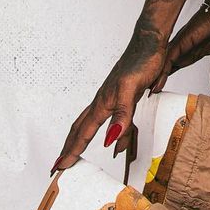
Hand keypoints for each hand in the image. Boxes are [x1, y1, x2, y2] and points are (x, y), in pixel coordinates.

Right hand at [50, 26, 168, 174]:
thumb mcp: (132, 89)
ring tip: (76, 154)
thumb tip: (109, 141)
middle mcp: (104, 101)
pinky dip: (110, 132)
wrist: (150, 41)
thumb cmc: (142, 61)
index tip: (60, 167)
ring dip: (82, 139)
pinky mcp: (123, 94)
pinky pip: (110, 118)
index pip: (83, 132)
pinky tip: (117, 138)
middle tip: (59, 164)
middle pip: (80, 128)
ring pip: (92, 123)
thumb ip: (121, 114)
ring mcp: (112, 97)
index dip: (72, 151)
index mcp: (103, 102)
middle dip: (69, 147)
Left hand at [149, 1, 209, 99]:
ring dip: (155, 79)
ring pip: (164, 65)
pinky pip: (168, 60)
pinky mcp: (182, 42)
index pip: (174, 68)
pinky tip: (155, 84)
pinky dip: (162, 72)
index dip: (164, 78)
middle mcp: (183, 49)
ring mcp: (181, 46)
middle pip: (164, 68)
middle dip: (154, 79)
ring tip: (145, 92)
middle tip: (142, 92)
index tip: (155, 89)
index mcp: (192, 52)